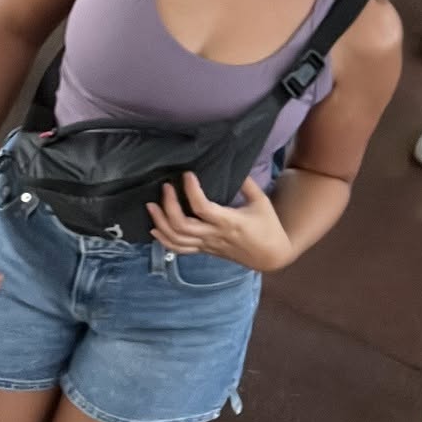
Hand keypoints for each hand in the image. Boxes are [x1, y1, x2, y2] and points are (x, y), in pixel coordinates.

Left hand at [147, 174, 290, 272]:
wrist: (270, 256)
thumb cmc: (268, 226)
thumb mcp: (262, 201)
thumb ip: (247, 184)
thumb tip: (235, 165)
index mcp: (229, 221)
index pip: (202, 207)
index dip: (191, 190)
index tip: (187, 175)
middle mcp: (214, 235)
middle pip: (182, 225)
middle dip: (168, 205)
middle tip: (166, 187)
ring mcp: (207, 245)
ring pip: (176, 239)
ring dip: (160, 222)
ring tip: (151, 205)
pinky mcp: (205, 251)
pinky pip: (179, 249)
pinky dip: (164, 240)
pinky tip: (155, 229)